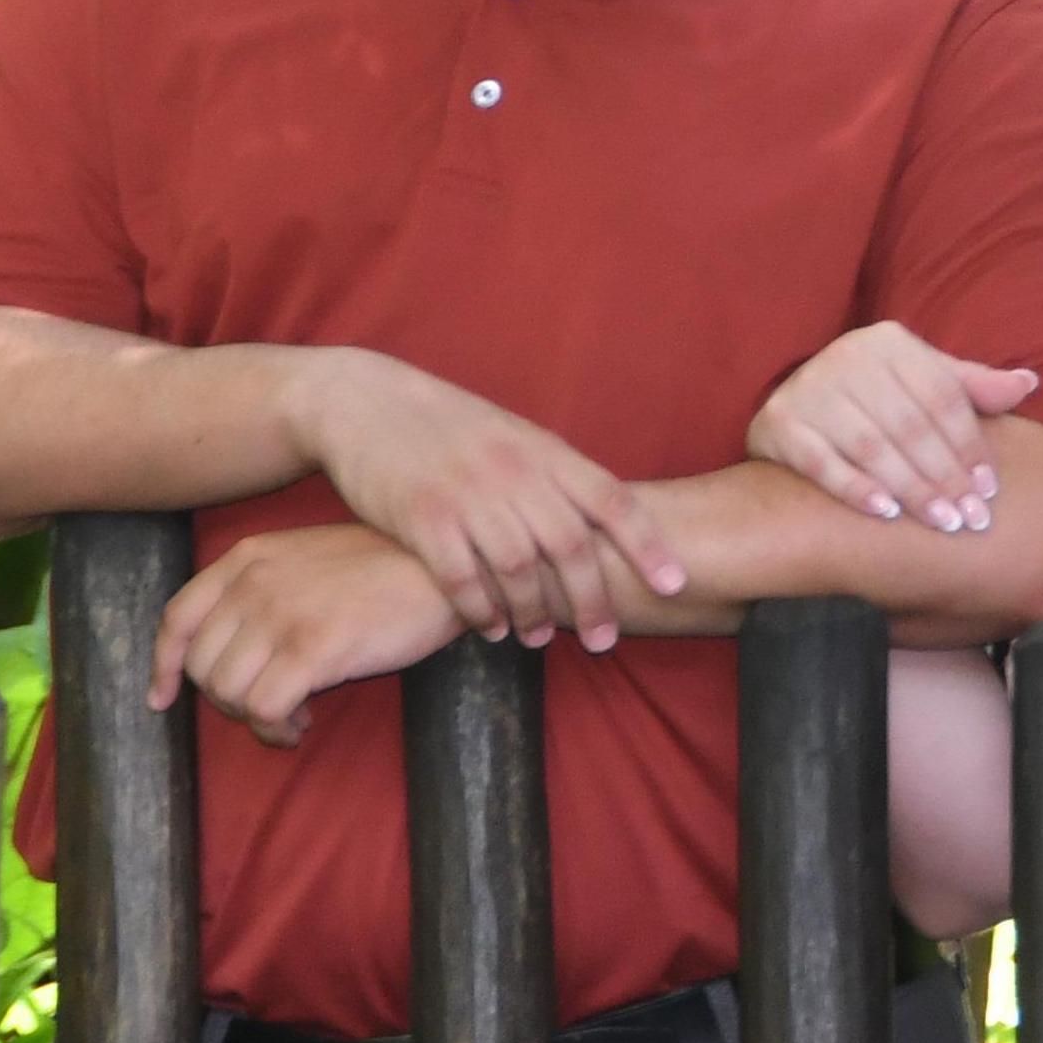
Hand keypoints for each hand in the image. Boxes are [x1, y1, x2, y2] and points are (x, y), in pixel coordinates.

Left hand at [150, 523, 460, 744]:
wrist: (441, 565)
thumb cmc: (381, 569)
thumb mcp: (305, 559)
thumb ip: (260, 588)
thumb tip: (225, 650)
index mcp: (248, 557)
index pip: (177, 617)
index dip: (164, 666)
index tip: (163, 698)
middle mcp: (255, 582)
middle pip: (203, 667)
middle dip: (227, 701)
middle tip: (267, 707)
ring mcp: (282, 613)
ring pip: (228, 693)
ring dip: (255, 719)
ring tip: (290, 716)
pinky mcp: (314, 647)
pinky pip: (264, 709)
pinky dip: (276, 729)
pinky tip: (302, 724)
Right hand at [291, 352, 686, 648]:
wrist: (366, 402)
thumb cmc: (450, 426)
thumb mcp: (513, 436)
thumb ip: (555, 475)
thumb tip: (608, 519)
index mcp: (542, 449)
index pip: (611, 498)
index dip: (647, 543)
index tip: (675, 583)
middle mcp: (512, 470)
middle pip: (569, 544)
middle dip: (594, 598)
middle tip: (605, 641)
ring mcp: (466, 493)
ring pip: (518, 567)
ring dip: (535, 610)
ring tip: (540, 637)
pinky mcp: (421, 516)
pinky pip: (461, 577)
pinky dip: (482, 609)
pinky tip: (492, 627)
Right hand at [746, 324, 1039, 534]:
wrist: (793, 404)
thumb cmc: (873, 396)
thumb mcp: (920, 381)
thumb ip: (971, 386)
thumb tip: (1029, 383)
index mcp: (888, 342)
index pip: (941, 396)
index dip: (969, 444)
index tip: (989, 489)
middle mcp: (846, 357)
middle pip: (910, 426)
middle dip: (946, 476)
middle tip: (972, 519)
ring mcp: (809, 389)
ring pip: (872, 447)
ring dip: (912, 490)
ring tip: (943, 523)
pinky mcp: (780, 423)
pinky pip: (823, 463)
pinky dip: (857, 490)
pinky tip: (887, 514)